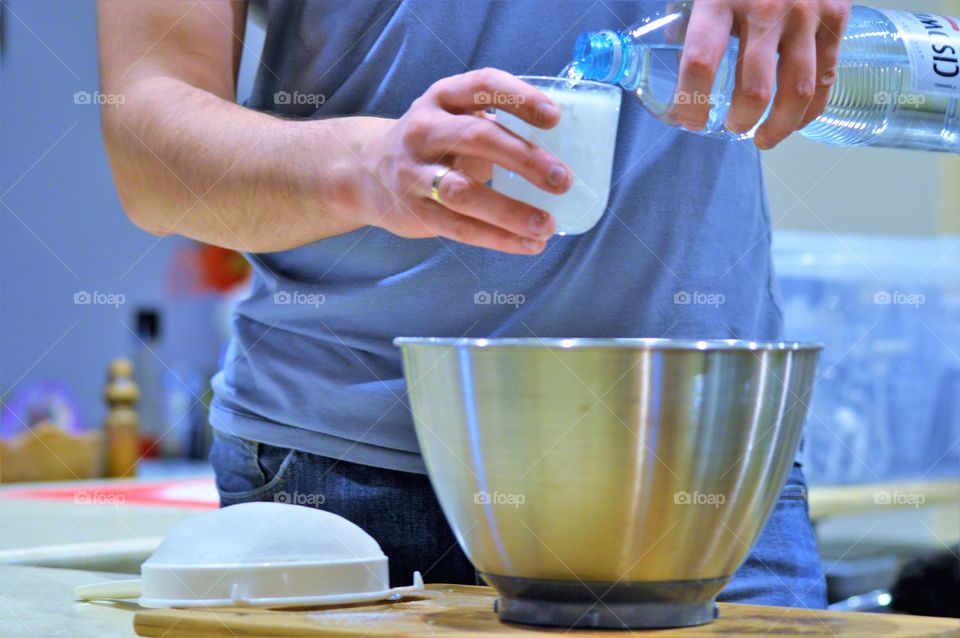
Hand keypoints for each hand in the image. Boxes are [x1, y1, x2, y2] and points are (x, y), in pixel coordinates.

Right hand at [350, 68, 572, 253]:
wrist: (364, 171)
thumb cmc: (432, 144)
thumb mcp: (453, 118)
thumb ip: (495, 126)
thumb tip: (563, 151)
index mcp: (442, 97)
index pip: (482, 87)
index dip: (519, 98)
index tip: (554, 116)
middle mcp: (425, 129)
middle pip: (476, 138)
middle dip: (524, 158)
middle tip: (563, 178)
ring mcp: (414, 172)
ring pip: (463, 191)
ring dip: (510, 210)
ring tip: (547, 224)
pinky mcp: (414, 210)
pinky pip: (460, 227)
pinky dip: (498, 238)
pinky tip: (529, 244)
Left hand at [673, 0, 850, 148]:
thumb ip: (685, 18)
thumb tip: (664, 60)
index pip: (700, 64)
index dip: (691, 103)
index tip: (688, 121)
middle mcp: (766, 9)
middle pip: (754, 89)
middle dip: (739, 120)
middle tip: (731, 126)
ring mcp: (806, 13)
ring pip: (797, 92)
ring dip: (778, 126)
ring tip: (763, 138)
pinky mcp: (836, 15)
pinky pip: (826, 77)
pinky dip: (811, 109)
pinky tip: (795, 120)